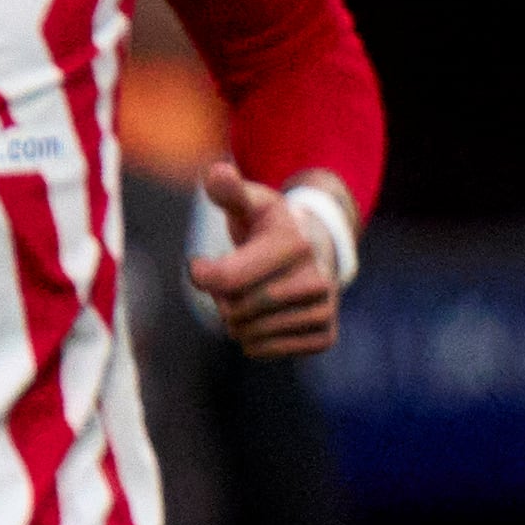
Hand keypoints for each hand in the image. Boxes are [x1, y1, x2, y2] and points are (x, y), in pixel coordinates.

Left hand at [189, 157, 348, 361]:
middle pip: (234, 311)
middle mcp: (317, 278)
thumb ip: (228, 190)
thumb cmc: (269, 227)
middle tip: (234, 282)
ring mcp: (325, 309)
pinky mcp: (325, 336)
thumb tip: (217, 173)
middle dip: (221, 300)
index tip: (200, 263)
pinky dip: (252, 340)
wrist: (314, 251)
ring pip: (247, 334)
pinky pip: (263, 351)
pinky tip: (264, 318)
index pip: (224, 279)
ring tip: (251, 297)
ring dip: (235, 321)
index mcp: (294, 244)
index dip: (201, 275)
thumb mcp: (251, 203)